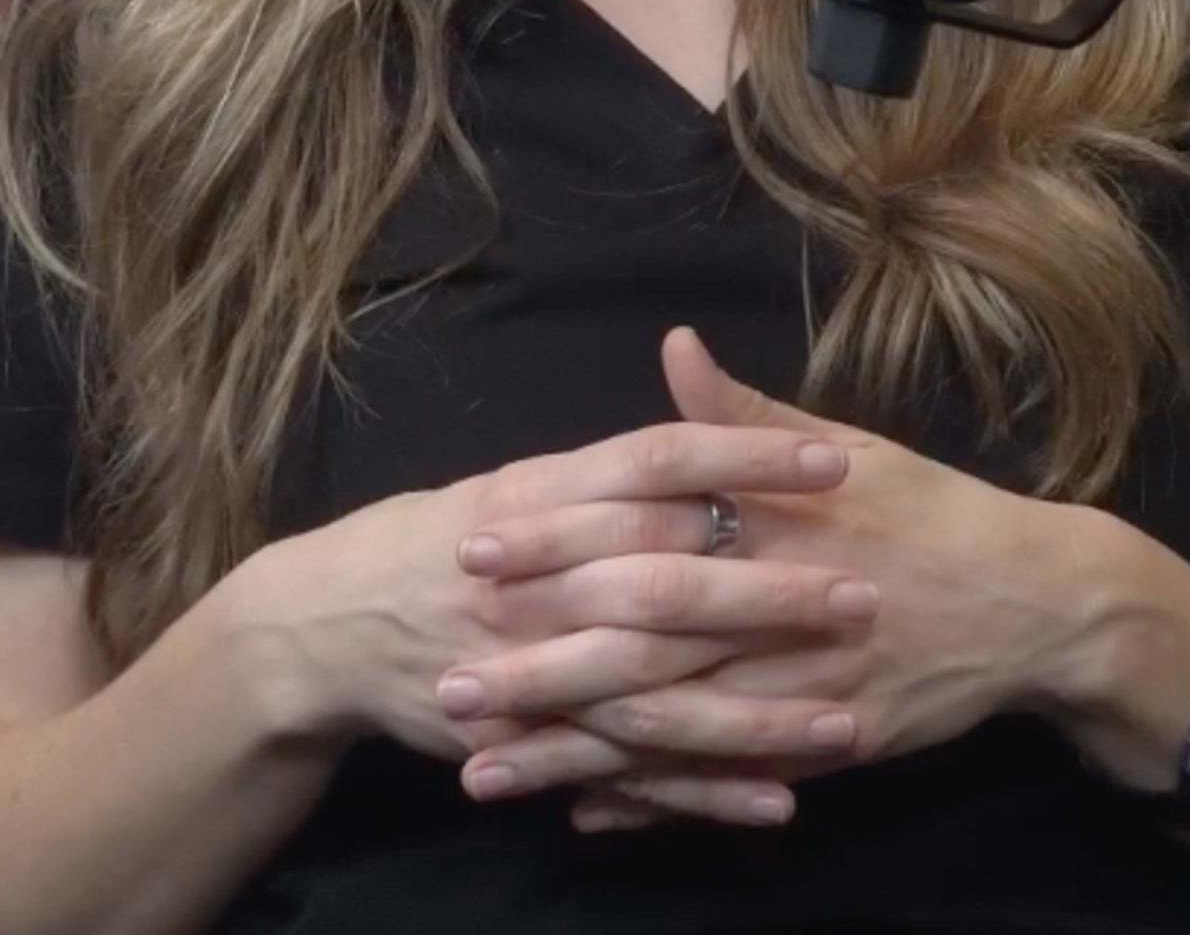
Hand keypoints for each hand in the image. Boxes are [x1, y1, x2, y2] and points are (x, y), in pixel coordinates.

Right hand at [225, 416, 876, 771]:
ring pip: (658, 697)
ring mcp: (532, 672)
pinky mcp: (530, 743)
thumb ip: (612, 461)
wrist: (325, 627)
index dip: (746, 460)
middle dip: (771, 594)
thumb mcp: (519, 481)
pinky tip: (779, 799)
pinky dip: (702, 794)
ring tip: (848, 717)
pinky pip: (628, 776)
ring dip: (756, 715)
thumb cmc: (441, 539)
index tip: (836, 462)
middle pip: (668, 584)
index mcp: (542, 497)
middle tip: (863, 595)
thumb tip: (698, 390)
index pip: (658, 465)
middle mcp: (539, 583)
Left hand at [445, 326, 1113, 831]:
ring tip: (480, 768)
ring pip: (670, 725)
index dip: (556, 539)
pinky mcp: (826, 745)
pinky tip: (581, 808)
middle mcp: (783, 602)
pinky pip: (724, 778)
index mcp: (777, 518)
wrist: (1038, 605)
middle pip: (642, 639)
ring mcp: (803, 684)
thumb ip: (745, 414)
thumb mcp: (848, 447)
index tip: (475, 544)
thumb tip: (673, 348)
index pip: (645, 526)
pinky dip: (652, 799)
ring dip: (571, 752)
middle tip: (447, 678)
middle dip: (538, 665)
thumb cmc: (933, 514)